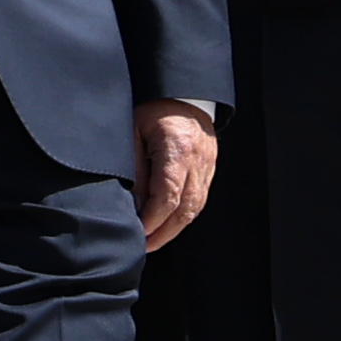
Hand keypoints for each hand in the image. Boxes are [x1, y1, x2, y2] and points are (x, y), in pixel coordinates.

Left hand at [131, 99, 218, 251]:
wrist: (184, 93)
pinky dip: (183, 217)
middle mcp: (198, 161)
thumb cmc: (153, 109)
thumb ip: (134, 167)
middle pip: (186, 208)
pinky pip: (198, 199)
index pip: (169, 195)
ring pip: (195, 207)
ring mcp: (207, 166)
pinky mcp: (208, 170)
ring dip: (173, 229)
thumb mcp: (133, 132)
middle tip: (142, 247)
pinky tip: (167, 226)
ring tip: (152, 242)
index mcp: (178, 149)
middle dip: (164, 232)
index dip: (153, 219)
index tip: (137, 232)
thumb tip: (132, 201)